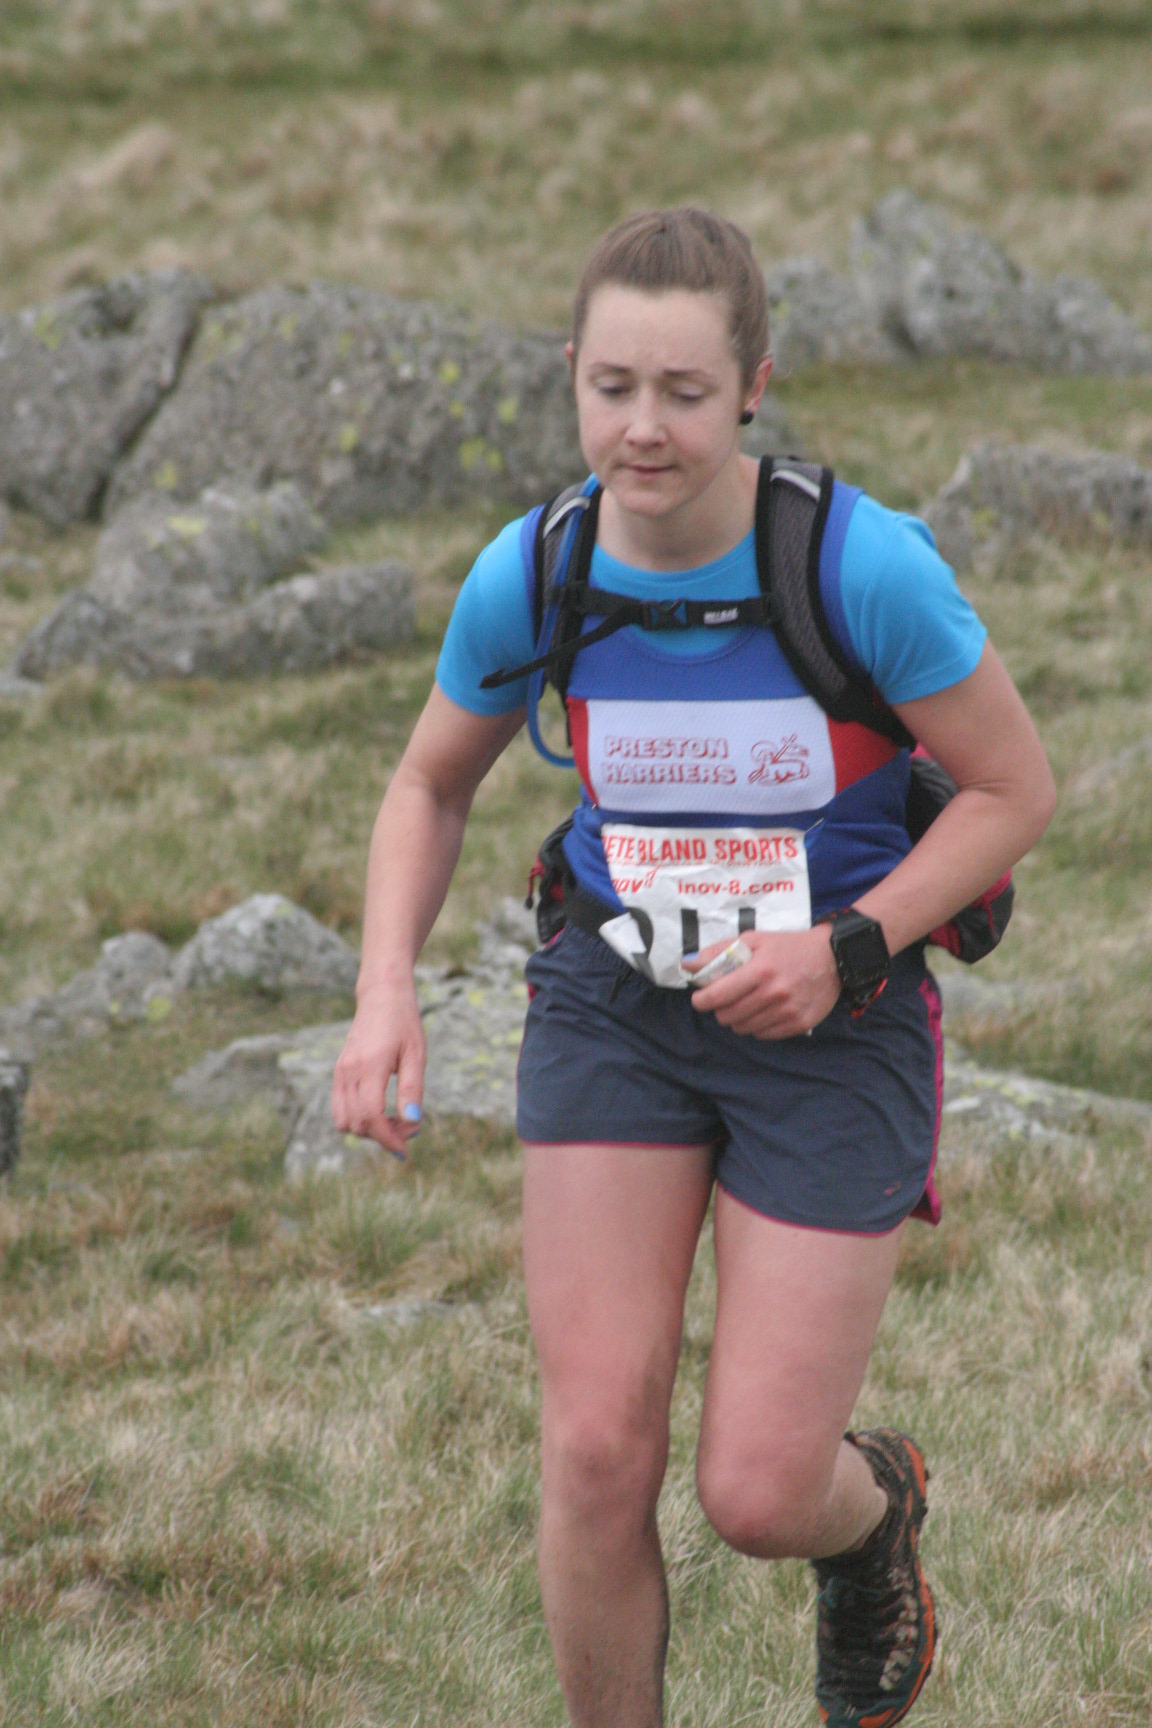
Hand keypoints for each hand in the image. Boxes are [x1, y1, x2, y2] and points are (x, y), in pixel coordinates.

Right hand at [331, 979, 426, 1159]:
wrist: (381, 995)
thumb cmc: (404, 1022)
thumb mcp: (417, 1054)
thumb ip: (412, 1089)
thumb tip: (413, 1122)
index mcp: (371, 1065)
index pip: (371, 1115)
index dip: (387, 1137)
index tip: (405, 1149)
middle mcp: (349, 1070)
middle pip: (357, 1123)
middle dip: (382, 1136)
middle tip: (410, 1128)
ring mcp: (340, 1071)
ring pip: (343, 1120)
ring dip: (368, 1130)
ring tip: (395, 1121)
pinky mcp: (338, 1072)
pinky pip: (340, 1108)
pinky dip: (358, 1119)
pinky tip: (382, 1112)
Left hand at [685, 925, 840, 1038]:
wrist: (833, 958)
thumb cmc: (789, 947)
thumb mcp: (754, 939)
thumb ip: (719, 951)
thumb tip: (688, 964)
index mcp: (760, 970)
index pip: (717, 996)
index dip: (701, 1000)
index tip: (699, 998)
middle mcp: (773, 993)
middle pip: (727, 1016)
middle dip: (720, 1009)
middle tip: (727, 998)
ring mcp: (787, 1011)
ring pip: (743, 1028)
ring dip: (738, 1018)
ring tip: (747, 1003)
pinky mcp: (798, 1024)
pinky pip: (763, 1035)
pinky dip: (757, 1026)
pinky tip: (764, 1011)